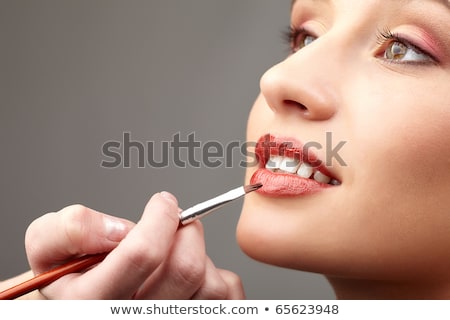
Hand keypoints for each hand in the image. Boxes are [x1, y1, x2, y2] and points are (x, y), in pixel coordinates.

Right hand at [24, 192, 244, 298]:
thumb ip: (72, 229)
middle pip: (186, 269)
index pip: (144, 254)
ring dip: (196, 254)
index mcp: (93, 301)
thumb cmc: (70, 277)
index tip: (162, 203)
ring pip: (210, 283)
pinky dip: (215, 273)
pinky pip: (226, 294)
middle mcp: (134, 318)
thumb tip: (120, 229)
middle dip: (185, 230)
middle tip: (174, 221)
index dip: (160, 217)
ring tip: (173, 251)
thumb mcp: (47, 247)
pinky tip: (187, 271)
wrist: (80, 302)